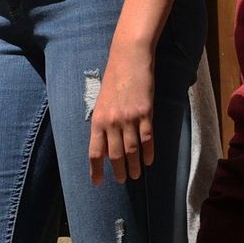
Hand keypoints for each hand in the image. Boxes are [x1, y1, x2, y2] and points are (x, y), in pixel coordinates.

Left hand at [88, 42, 155, 184]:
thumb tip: (104, 147)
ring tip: (136, 176)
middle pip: (114, 154)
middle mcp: (111, 121)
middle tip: (123, 180)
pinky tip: (149, 161)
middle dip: (118, 171)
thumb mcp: (102, 102)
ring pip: (131, 150)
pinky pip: (147, 139)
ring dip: (134, 165)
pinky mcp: (145, 113)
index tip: (97, 183)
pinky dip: (148, 153)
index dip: (96, 169)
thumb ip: (103, 124)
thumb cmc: (113, 80)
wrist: (128, 59)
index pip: (94, 151)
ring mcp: (128, 118)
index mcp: (97, 119)